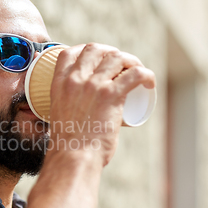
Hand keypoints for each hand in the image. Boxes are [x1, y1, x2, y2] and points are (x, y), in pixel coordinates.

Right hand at [48, 43, 155, 165]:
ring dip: (131, 61)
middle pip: (95, 49)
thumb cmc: (68, 146)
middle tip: (122, 65)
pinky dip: (146, 75)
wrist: (73, 158)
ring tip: (137, 73)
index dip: (85, 50)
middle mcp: (74, 80)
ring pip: (117, 57)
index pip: (69, 53)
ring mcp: (92, 86)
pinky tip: (149, 83)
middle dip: (111, 52)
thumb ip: (65, 110)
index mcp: (59, 84)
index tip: (98, 58)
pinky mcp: (110, 95)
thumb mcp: (58, 117)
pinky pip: (135, 75)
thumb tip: (76, 113)